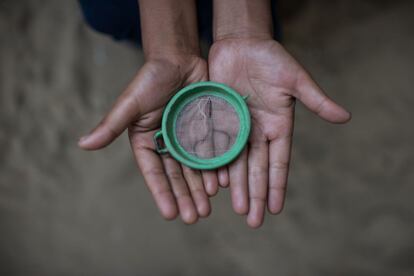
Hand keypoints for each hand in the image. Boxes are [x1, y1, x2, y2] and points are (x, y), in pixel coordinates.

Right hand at [78, 55, 218, 223]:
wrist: (179, 59)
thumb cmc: (150, 78)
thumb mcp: (130, 103)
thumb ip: (111, 125)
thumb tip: (82, 145)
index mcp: (146, 141)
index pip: (154, 172)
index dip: (162, 193)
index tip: (171, 214)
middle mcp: (167, 143)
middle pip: (177, 175)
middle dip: (185, 197)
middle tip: (195, 217)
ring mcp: (187, 138)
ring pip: (195, 168)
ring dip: (201, 189)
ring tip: (208, 207)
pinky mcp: (205, 130)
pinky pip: (212, 152)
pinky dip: (216, 168)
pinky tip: (222, 183)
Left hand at [209, 38, 350, 227]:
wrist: (241, 44)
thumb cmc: (271, 59)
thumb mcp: (295, 79)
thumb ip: (316, 100)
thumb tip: (345, 117)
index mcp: (278, 126)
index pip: (278, 162)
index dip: (277, 185)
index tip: (275, 208)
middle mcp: (257, 132)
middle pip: (256, 169)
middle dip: (256, 194)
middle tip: (253, 221)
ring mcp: (236, 128)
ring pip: (236, 163)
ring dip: (237, 187)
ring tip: (238, 209)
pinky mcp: (218, 120)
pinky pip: (217, 147)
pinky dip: (216, 165)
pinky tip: (216, 184)